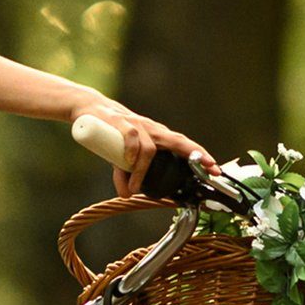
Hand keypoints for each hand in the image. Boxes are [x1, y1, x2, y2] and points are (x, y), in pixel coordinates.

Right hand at [82, 100, 213, 197]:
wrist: (89, 108)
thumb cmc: (111, 132)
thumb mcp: (120, 157)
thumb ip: (125, 175)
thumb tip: (127, 196)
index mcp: (157, 135)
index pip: (183, 144)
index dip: (200, 155)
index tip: (215, 168)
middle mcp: (151, 129)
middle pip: (179, 141)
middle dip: (196, 155)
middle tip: (209, 169)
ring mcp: (137, 125)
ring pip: (150, 150)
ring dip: (142, 171)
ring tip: (135, 187)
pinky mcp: (120, 123)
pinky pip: (132, 139)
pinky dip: (132, 153)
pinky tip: (128, 163)